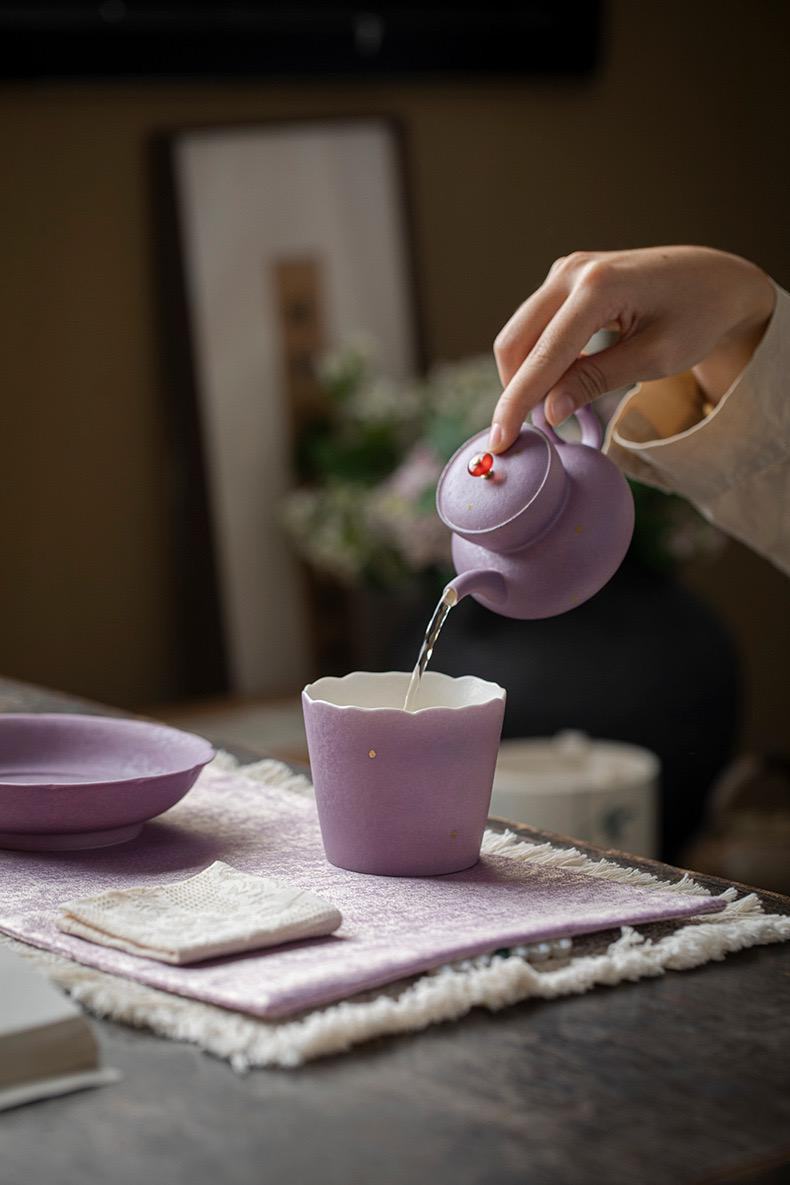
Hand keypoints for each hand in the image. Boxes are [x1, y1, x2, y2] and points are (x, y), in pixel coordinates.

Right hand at [489, 246, 775, 451]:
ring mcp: (566, 270)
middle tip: (527, 434)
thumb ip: (596, 381)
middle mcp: (573, 270)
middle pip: (515, 341)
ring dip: (524, 376)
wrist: (718, 280)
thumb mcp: (654, 358)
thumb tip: (547, 412)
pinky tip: (560, 381)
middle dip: (514, 391)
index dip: (517, 402)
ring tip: (550, 409)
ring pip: (519, 334)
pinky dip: (537, 358)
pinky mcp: (565, 279)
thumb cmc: (699, 317)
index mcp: (599, 285)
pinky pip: (535, 325)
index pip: (543, 354)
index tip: (499, 443)